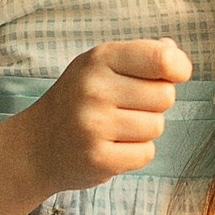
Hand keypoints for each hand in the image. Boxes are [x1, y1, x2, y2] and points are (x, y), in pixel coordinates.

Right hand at [13, 39, 192, 195]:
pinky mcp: (98, 159)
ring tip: (116, 127)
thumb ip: (140, 56)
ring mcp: (94, 125)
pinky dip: (135, 153)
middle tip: (127, 106)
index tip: (175, 74)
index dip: (178, 68)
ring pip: (157, 127)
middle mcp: (95, 89)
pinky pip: (146, 154)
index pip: (161, 59)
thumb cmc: (78, 99)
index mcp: (99, 58)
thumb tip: (176, 56)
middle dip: (155, 103)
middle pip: (165, 96)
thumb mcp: (100, 66)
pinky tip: (112, 146)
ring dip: (144, 130)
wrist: (36, 146)